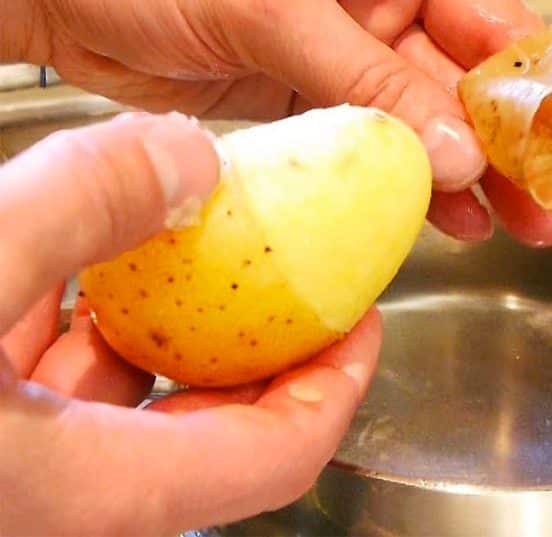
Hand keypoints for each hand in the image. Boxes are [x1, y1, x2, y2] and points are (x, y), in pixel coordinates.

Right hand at [0, 113, 381, 534]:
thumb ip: (76, 210)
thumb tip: (184, 162)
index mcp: (95, 492)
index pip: (281, 455)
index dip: (338, 382)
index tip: (361, 320)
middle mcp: (70, 508)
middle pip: (212, 435)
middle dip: (252, 348)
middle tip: (280, 281)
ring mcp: (29, 488)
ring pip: (124, 417)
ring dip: (156, 334)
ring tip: (169, 257)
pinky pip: (54, 406)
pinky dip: (71, 342)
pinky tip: (59, 280)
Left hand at [4, 0, 551, 246]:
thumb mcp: (279, 12)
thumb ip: (374, 86)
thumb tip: (456, 157)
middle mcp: (388, 4)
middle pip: (501, 72)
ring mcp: (362, 60)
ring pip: (454, 126)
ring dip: (503, 179)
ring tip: (547, 226)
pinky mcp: (328, 107)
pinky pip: (398, 155)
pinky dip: (431, 193)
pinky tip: (468, 224)